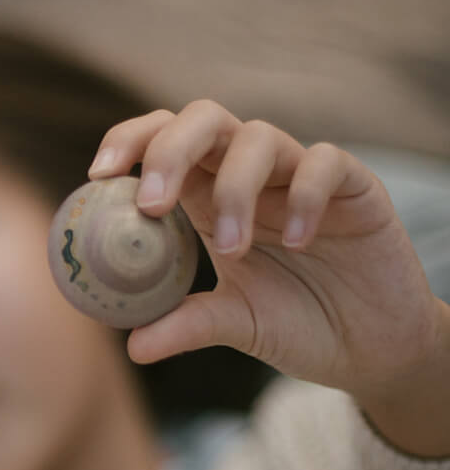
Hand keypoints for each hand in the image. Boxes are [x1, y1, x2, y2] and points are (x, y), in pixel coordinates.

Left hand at [87, 98, 447, 398]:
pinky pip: (325, 162)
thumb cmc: (294, 324)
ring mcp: (298, 176)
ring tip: (233, 249)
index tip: (99, 175)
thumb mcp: (234, 325)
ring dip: (235, 189)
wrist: (370, 349)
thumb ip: (186, 326)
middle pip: (202, 119)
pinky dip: (304, 193)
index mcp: (205, 196)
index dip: (129, 143)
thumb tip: (133, 346)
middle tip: (152, 203)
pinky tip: (298, 240)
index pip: (161, 141)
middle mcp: (247, 175)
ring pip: (258, 136)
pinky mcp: (353, 187)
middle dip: (169, 150)